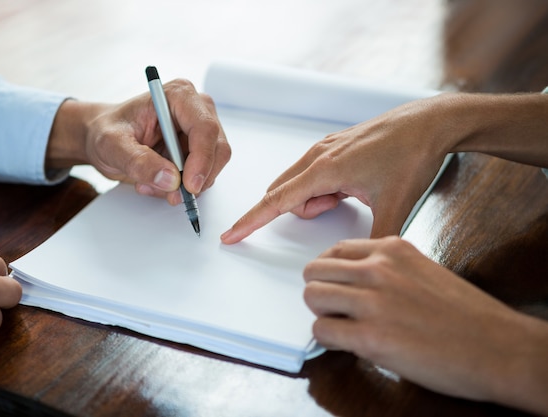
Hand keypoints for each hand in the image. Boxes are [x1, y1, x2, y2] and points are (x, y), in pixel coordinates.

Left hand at [47, 78, 230, 204]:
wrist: (103, 139)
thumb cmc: (106, 131)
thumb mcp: (112, 145)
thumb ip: (138, 161)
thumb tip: (170, 179)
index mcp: (178, 96)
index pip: (205, 128)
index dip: (202, 159)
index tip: (189, 185)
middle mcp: (196, 110)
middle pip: (217, 149)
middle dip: (196, 177)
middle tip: (171, 194)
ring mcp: (200, 131)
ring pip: (212, 167)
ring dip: (184, 185)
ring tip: (150, 184)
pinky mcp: (198, 151)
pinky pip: (202, 177)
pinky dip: (181, 188)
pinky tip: (156, 182)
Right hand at [220, 95, 450, 242]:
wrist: (430, 123)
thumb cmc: (411, 157)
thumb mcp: (396, 205)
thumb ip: (375, 238)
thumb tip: (364, 264)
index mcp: (325, 170)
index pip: (276, 202)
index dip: (251, 221)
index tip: (231, 235)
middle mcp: (318, 156)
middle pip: (286, 194)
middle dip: (304, 209)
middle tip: (341, 205)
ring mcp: (325, 147)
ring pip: (301, 184)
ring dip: (318, 199)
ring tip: (354, 194)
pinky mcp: (334, 146)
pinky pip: (314, 173)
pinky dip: (326, 187)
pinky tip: (356, 184)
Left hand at [303, 237, 547, 413]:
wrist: (498, 347)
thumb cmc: (466, 314)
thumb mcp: (422, 270)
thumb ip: (386, 269)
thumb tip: (353, 281)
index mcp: (392, 249)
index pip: (334, 250)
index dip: (329, 272)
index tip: (334, 286)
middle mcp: (378, 269)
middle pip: (314, 271)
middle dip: (319, 292)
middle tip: (332, 309)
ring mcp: (372, 301)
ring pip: (312, 296)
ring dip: (321, 314)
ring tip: (341, 326)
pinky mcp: (370, 337)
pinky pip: (322, 330)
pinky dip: (328, 339)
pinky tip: (349, 344)